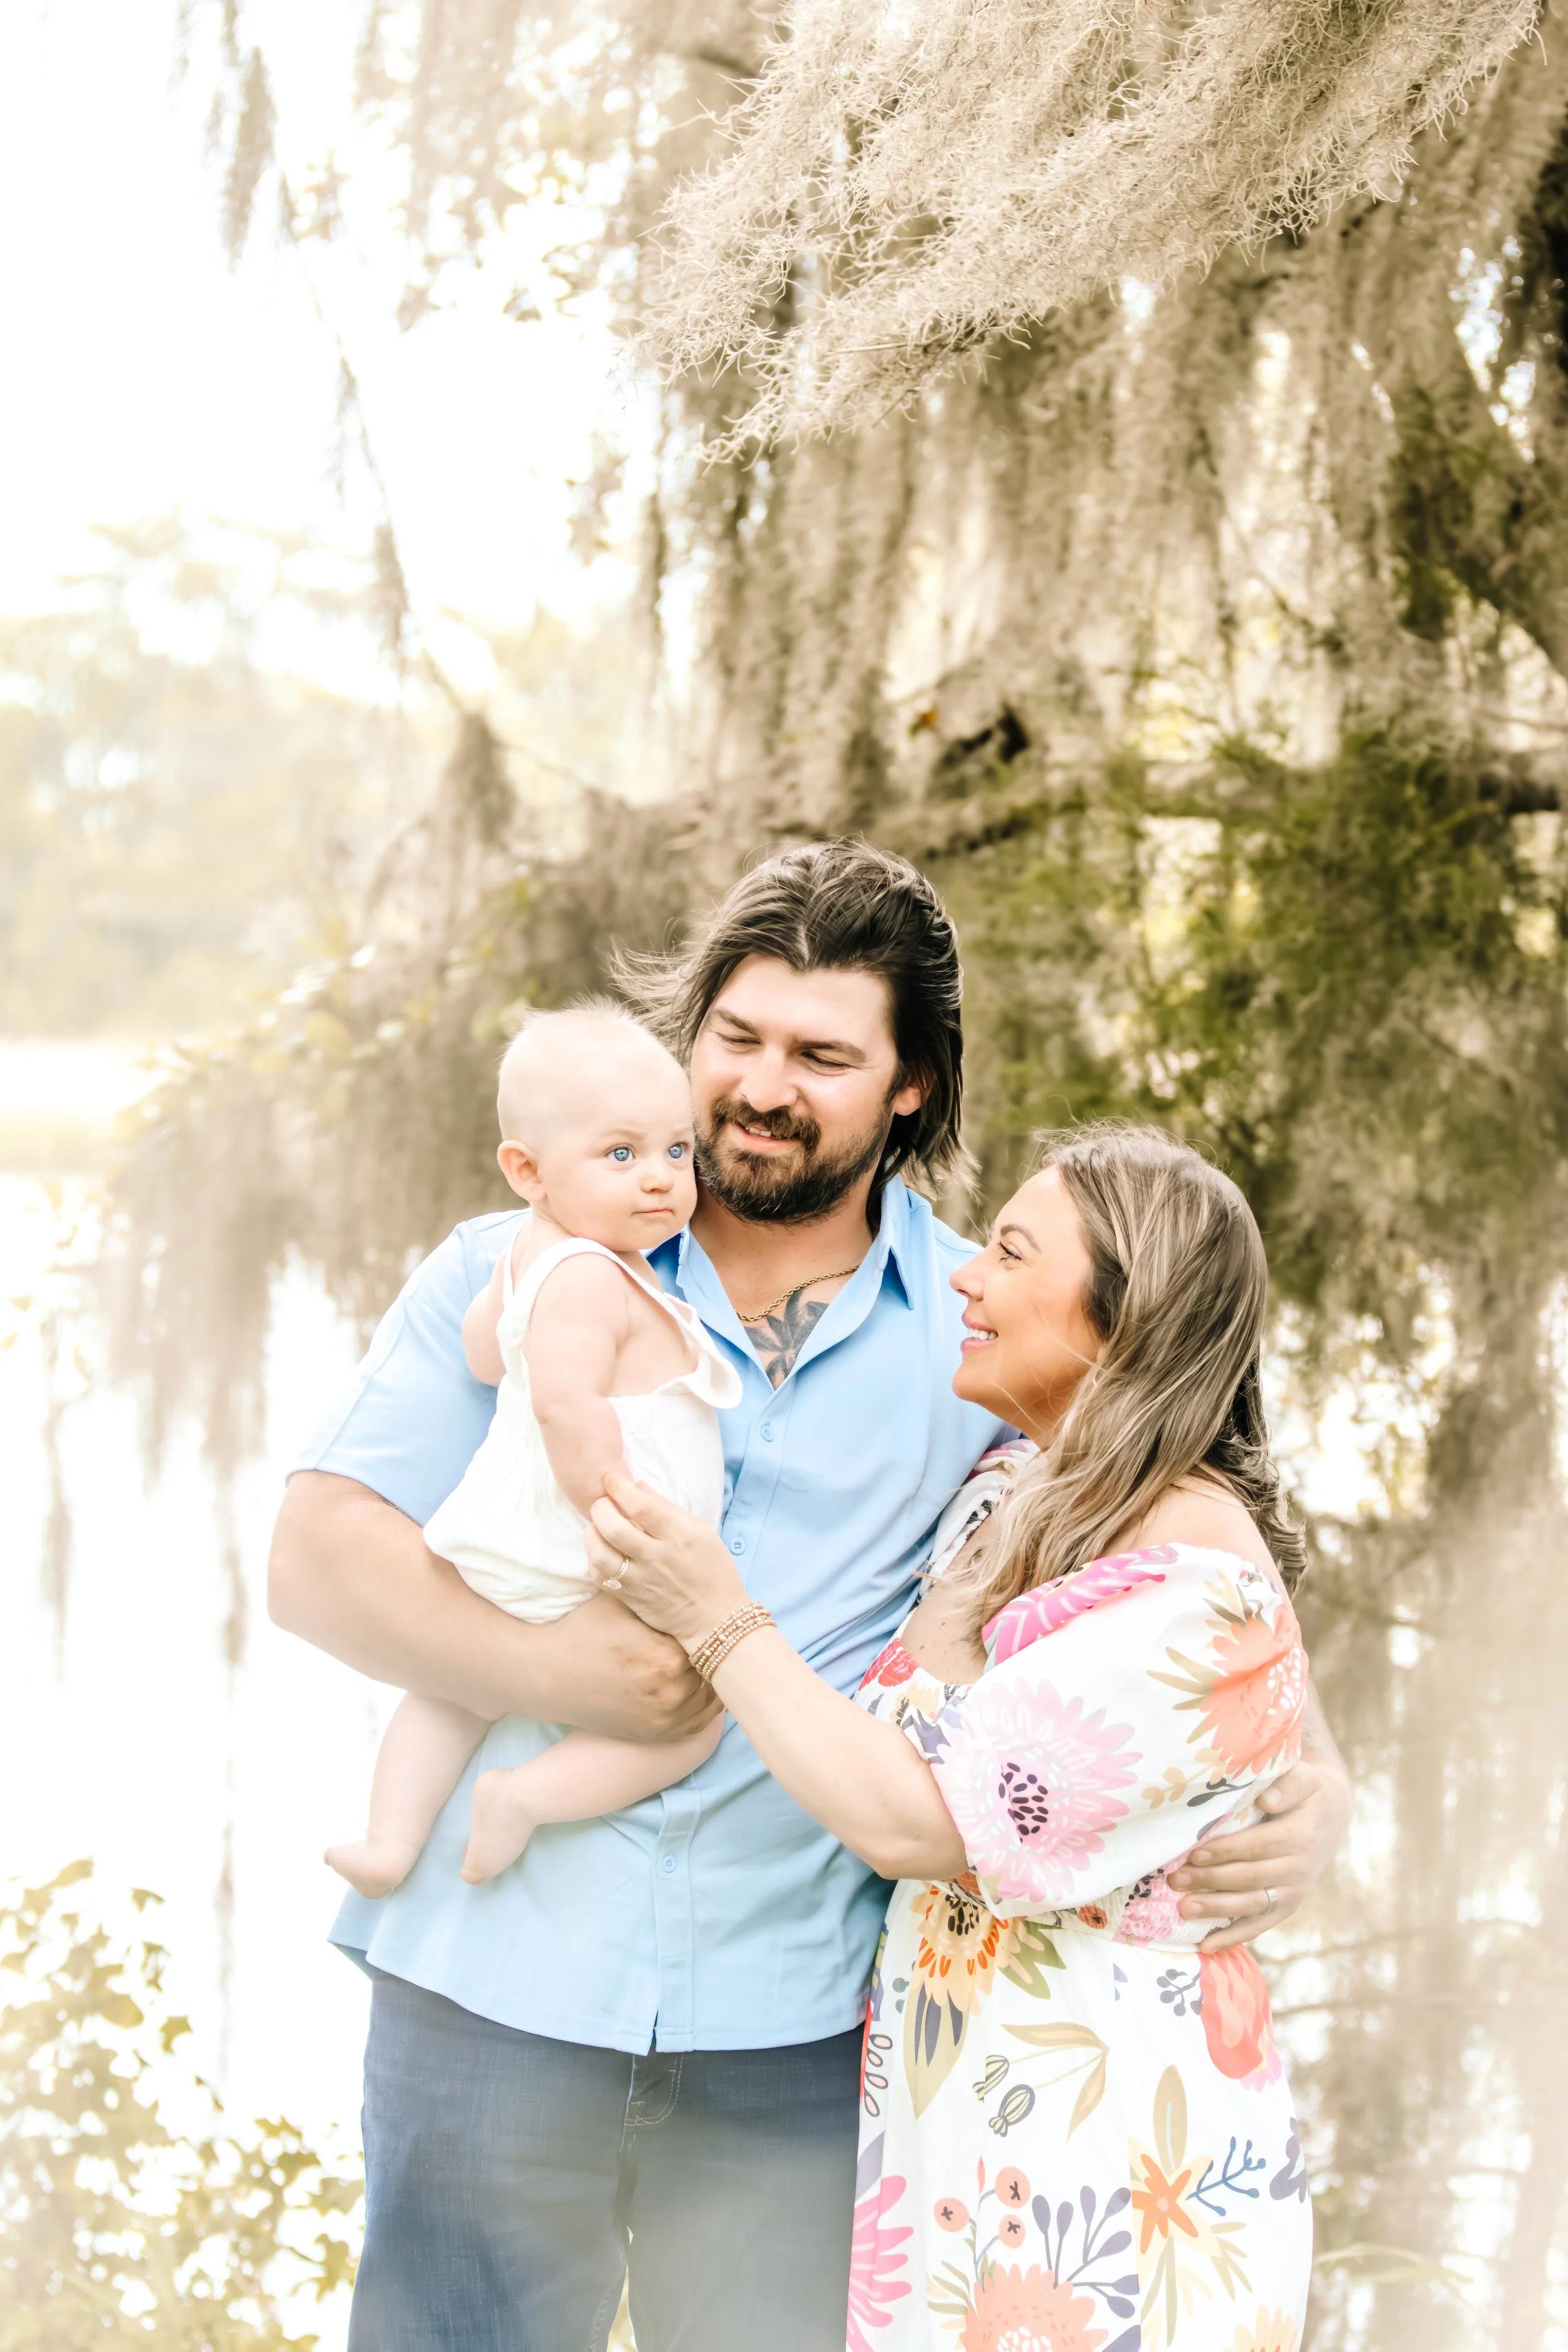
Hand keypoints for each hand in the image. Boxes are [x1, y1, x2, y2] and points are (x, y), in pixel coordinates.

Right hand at [525, 1592, 720, 1741]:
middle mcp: (669, 1693)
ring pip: (708, 1697)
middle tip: (713, 1637)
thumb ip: (656, 1595)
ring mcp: (663, 1719)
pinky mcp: (655, 1735)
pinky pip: (697, 1723)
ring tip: (711, 1659)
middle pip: (709, 1667)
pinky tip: (703, 1688)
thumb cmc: (583, 1632)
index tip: (703, 1617)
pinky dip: (704, 1706)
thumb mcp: (620, 1603)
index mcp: (665, 1657)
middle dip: (706, 1651)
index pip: (705, 1638)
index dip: (702, 1626)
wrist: (548, 1676)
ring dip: (709, 1679)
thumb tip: (687, 1582)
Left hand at [586, 1469, 749, 1651]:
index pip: (642, 1507)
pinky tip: (600, 1550)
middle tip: (602, 1502)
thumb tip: (638, 1487)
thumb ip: (667, 1508)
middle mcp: (658, 1559)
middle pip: (614, 1529)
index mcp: (680, 1537)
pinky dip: (594, 1559)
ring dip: (591, 1534)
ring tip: (597, 1525)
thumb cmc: (712, 1569)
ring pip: (601, 1556)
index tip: (611, 1478)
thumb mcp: (701, 1531)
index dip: (620, 1488)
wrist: (714, 1617)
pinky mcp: (631, 1599)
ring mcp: (641, 1581)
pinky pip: (601, 1578)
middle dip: (601, 1508)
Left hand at [1167, 1753, 1350, 1951]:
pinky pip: (1259, 1925)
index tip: (1194, 1852)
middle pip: (1249, 1877)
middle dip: (1210, 1880)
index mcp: (1299, 1835)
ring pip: (1252, 1905)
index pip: (1258, 1845)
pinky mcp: (1287, 1906)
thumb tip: (1266, 1798)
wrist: (1331, 1818)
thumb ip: (1288, 1785)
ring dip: (1217, 1909)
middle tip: (1175, 1879)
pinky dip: (1233, 1937)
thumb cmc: (1306, 1792)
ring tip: (1184, 1909)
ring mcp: (1292, 1891)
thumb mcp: (1304, 1779)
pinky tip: (1206, 1946)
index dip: (1226, 1850)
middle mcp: (1297, 1868)